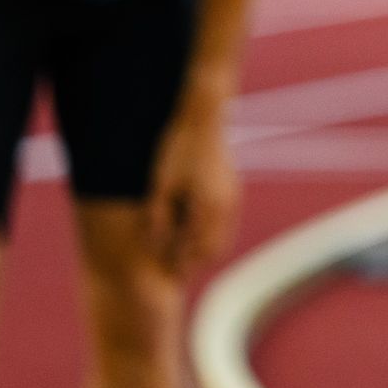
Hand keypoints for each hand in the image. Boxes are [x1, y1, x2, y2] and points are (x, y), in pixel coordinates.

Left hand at [147, 106, 238, 272]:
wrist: (203, 117)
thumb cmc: (178, 149)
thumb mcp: (161, 185)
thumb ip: (159, 217)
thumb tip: (155, 243)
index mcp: (208, 207)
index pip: (197, 250)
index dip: (181, 263)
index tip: (165, 270)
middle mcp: (225, 206)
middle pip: (215, 249)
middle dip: (195, 258)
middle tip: (172, 260)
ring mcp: (232, 196)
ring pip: (223, 236)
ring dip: (204, 245)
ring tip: (180, 244)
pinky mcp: (231, 188)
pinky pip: (225, 221)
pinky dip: (210, 230)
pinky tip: (191, 223)